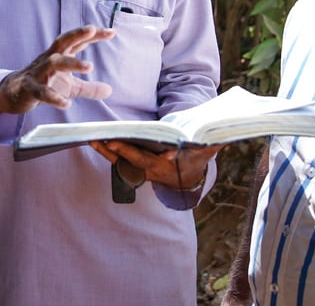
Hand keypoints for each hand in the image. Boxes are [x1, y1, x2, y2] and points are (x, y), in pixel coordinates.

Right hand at [0, 26, 114, 114]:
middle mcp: (48, 60)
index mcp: (59, 55)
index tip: (111, 31)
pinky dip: (53, 97)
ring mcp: (38, 73)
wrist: (13, 94)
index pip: (77, 41)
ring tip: (89, 67)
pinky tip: (66, 103)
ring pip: (53, 63)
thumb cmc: (44, 84)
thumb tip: (110, 90)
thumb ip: (89, 88)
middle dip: (77, 34)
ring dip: (71, 63)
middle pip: (62, 42)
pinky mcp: (30, 89)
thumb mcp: (70, 86)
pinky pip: (41, 91)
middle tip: (92, 30)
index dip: (92, 36)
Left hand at [90, 140, 219, 189]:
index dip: (165, 158)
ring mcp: (139, 170)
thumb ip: (211, 145)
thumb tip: (221, 136)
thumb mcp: (206, 152)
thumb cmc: (194, 160)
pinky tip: (93, 139)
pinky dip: (105, 151)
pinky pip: (115, 160)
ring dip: (106, 151)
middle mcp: (152, 170)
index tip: (165, 153)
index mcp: (169, 166)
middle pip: (136, 161)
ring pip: (120, 162)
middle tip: (111, 141)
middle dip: (123, 152)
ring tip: (93, 137)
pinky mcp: (130, 167)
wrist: (182, 179)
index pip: (167, 162)